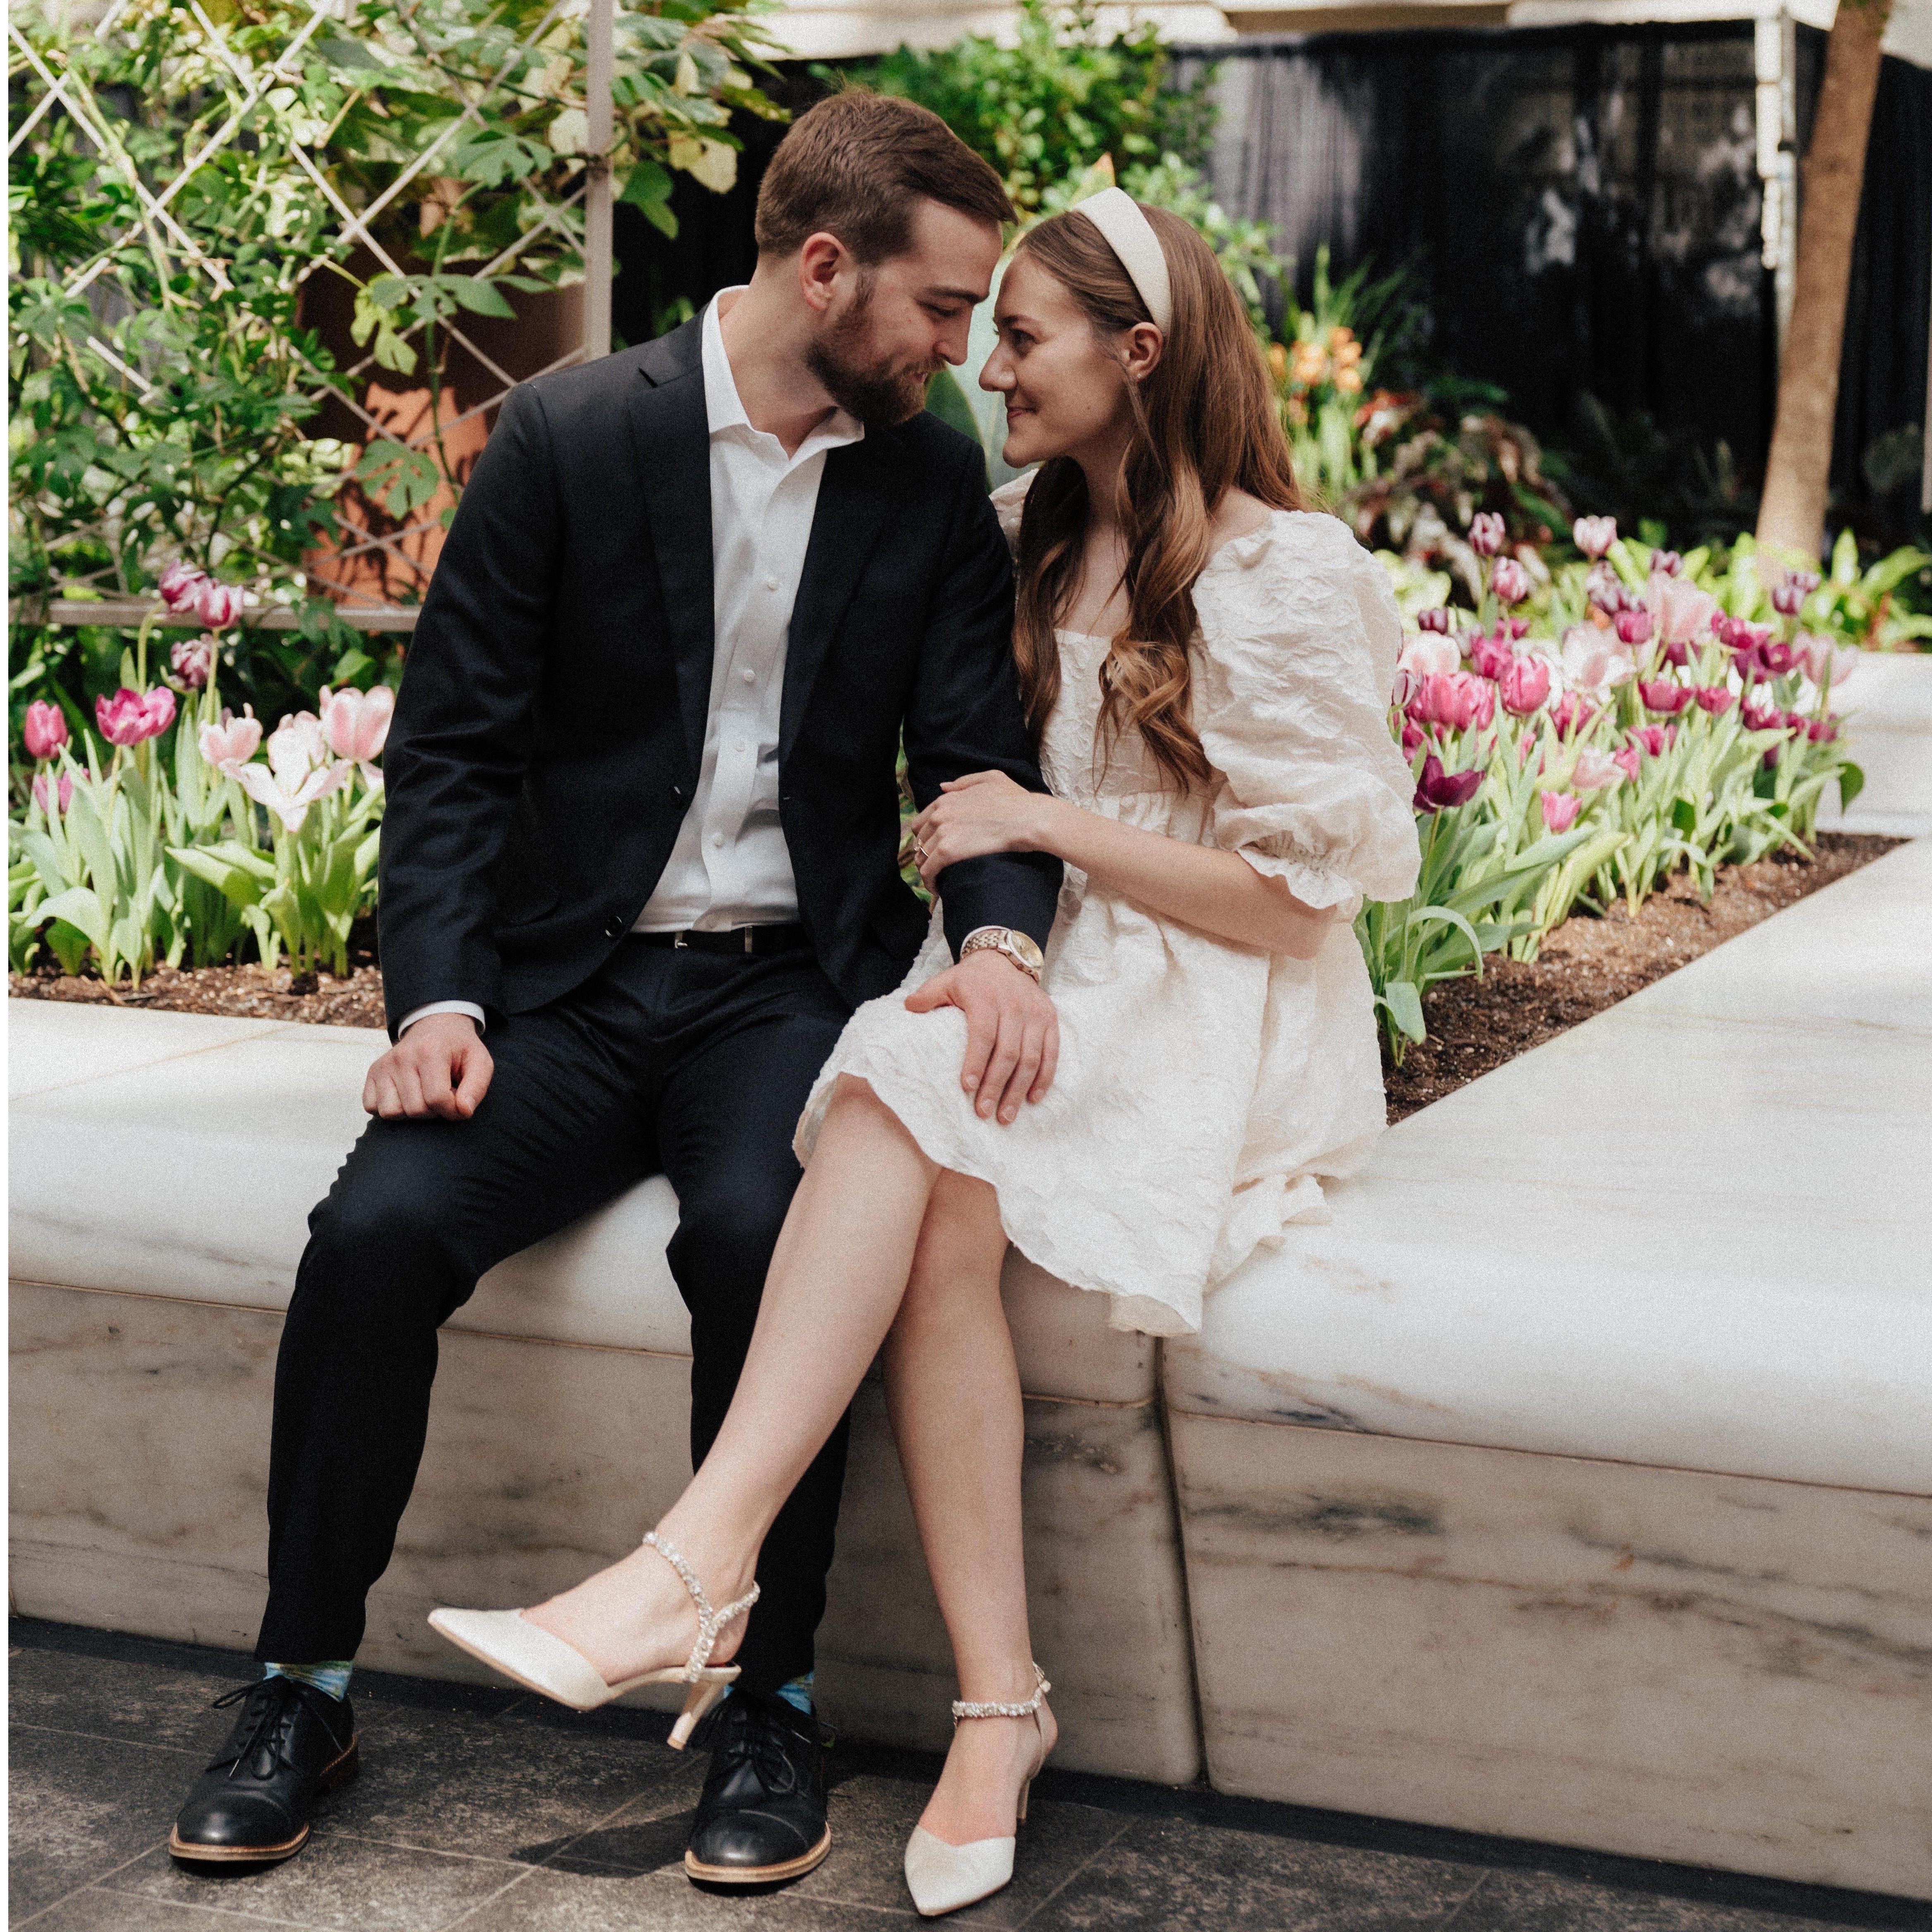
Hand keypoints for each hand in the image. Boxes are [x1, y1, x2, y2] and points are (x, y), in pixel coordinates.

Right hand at [363, 1012, 493, 1120]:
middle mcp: (402, 1056)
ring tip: (425, 1096)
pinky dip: (391, 1109)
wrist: (436, 1027)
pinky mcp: (372, 1073)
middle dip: (434, 1111)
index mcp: (430, 1051)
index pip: (437, 1099)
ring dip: (411, 1113)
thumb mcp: (480, 1062)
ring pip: (392, 1113)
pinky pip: (373, 1107)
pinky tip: (407, 1097)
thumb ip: (477, 1087)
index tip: (459, 1103)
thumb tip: (463, 1111)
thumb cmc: (460, 1050)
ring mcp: (383, 1065)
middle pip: (415, 1109)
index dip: (452, 1110)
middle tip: (443, 1095)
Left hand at [905, 948, 1058, 1123]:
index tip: (967, 1088)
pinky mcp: (1050, 1019)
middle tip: (984, 1112)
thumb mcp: (946, 980)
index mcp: (986, 997)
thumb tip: (908, 1008)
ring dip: (1019, 1090)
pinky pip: (1051, 1053)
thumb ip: (927, 995)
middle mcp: (1014, 1005)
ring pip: (1031, 1058)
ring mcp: (1036, 1013)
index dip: (976, 1061)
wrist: (1006, 959)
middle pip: (1008, 1052)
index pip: (983, 1034)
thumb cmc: (971, 979)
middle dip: (996, 1086)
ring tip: (1005, 1116)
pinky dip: (1044, 1077)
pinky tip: (1032, 1098)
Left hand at [908, 770, 1056, 892]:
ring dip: (927, 870)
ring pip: (922, 858)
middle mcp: (939, 815)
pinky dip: (930, 882)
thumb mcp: (991, 778)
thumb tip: (943, 787)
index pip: (922, 821)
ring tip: (938, 881)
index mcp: (946, 800)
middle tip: (937, 867)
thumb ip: (963, 782)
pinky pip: (929, 871)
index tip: (933, 848)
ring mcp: (942, 833)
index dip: (926, 837)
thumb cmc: (1016, 800)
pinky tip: (938, 889)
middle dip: (925, 854)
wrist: (1029, 819)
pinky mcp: (948, 852)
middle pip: (920, 840)